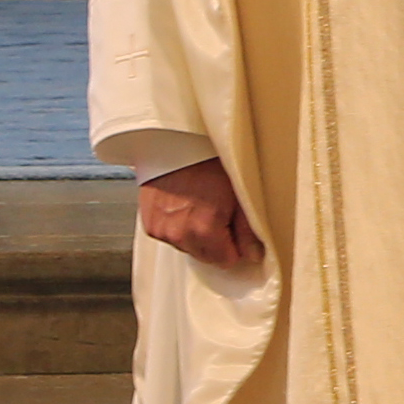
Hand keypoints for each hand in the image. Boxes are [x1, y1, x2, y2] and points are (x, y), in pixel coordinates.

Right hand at [140, 157, 263, 271]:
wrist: (174, 141)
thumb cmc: (207, 160)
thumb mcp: (238, 192)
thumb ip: (247, 229)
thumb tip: (254, 254)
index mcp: (204, 230)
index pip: (226, 261)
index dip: (235, 246)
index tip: (236, 228)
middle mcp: (180, 235)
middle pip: (206, 257)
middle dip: (216, 242)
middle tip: (219, 212)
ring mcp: (162, 230)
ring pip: (187, 247)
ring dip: (195, 235)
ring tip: (199, 205)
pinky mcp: (149, 224)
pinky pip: (170, 236)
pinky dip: (178, 226)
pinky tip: (184, 205)